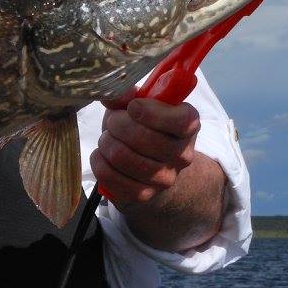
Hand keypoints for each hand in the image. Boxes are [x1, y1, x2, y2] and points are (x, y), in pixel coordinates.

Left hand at [90, 90, 199, 208]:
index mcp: (189, 125)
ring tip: (108, 138)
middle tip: (113, 121)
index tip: (132, 106)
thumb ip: (126, 95)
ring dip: (106, 143)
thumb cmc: (141, 126)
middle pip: (142, 138)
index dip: (150, 112)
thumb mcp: (137, 104)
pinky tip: (102, 155)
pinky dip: (99, 162)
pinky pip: (111, 177)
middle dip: (117, 124)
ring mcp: (165, 178)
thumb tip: (112, 93)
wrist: (146, 165)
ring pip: (123, 156)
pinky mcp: (144, 195)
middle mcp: (182, 155)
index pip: (180, 121)